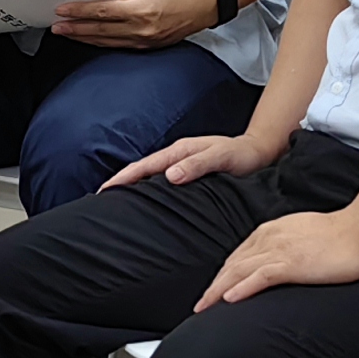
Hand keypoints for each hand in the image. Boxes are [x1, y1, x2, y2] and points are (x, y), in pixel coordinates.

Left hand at [52, 0, 220, 48]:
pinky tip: (88, 38)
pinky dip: (101, 42)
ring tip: (66, 33)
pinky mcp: (147, 48)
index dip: (79, 12)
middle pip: (100, 31)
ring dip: (84, 38)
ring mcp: (144, 42)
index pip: (102, 13)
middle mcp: (141, 30)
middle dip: (75, 29)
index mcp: (141, 11)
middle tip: (56, 27)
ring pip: (106, 42)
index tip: (61, 11)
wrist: (201, 5)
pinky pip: (118, 46)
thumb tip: (100, 6)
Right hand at [104, 127, 280, 191]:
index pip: (143, 166)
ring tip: (115, 206)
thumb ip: (197, 165)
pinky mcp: (188, 174)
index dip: (122, 178)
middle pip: (140, 171)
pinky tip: (144, 205)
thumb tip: (170, 176)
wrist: (260, 152)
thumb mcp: (222, 157)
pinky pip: (161, 183)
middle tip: (98, 203)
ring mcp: (181, 165)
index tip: (104, 191)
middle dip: (119, 184)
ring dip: (132, 189)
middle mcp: (176, 157)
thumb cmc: (242, 155)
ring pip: (149, 177)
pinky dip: (148, 191)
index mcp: (179, 151)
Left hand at [198, 205, 358, 310]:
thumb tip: (275, 264)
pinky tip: (229, 299)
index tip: (212, 292)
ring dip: (218, 291)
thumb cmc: (336, 235)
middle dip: (213, 287)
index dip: (222, 276)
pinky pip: (260, 276)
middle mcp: (268, 239)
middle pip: (232, 266)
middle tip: (199, 306)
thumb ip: (283, 247)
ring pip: (239, 272)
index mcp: (269, 232)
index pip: (237, 257)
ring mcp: (279, 251)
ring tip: (205, 308)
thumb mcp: (300, 237)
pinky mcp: (292, 263)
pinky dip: (242, 288)